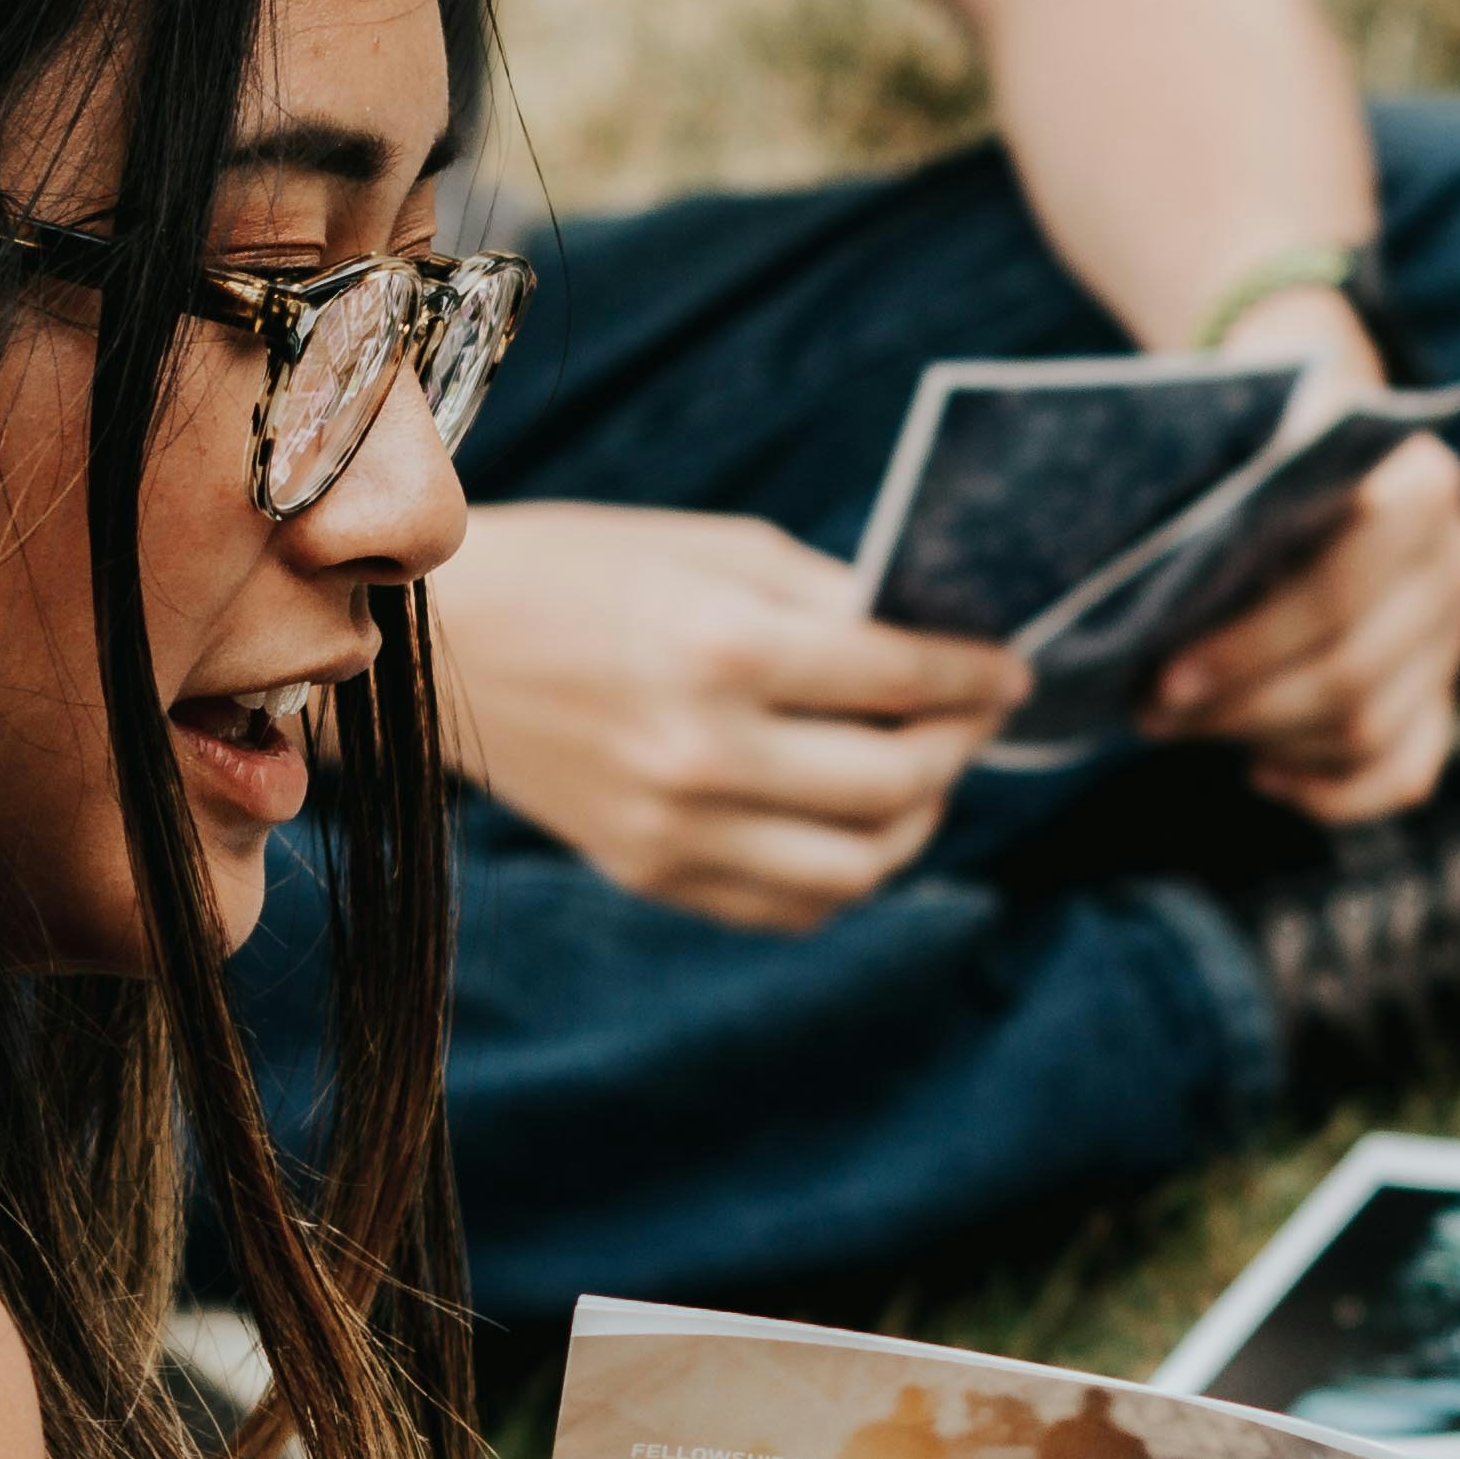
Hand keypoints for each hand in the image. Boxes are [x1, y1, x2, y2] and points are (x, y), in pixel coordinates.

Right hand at [431, 501, 1025, 931]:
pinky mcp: (651, 871)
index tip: (1011, 670)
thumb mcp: (716, 550)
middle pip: (896, 782)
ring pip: (858, 868)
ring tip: (921, 777)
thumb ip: (831, 601)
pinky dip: (844, 876)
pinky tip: (853, 826)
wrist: (447, 644)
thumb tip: (936, 648)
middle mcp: (703, 750)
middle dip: (959, 746)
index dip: (975, 676)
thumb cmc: (588, 571)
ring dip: (915, 824)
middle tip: (973, 718)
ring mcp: (675, 827)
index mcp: (722, 647)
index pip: (900, 678)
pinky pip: (790, 908)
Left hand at [1141, 304, 1459, 823]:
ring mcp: (1455, 634)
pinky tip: (1260, 771)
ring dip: (1265, 740)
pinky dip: (1331, 791)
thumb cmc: (1262, 442)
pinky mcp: (1442, 694)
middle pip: (1352, 671)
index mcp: (1423, 483)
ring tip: (1180, 727)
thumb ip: (1228, 480)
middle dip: (1239, 705)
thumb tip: (1153, 565)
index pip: (1341, 587)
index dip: (1250, 644)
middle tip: (1149, 712)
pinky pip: (1402, 773)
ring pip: (1369, 729)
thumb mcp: (1246, 432)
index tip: (1164, 674)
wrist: (1318, 447)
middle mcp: (1457, 560)